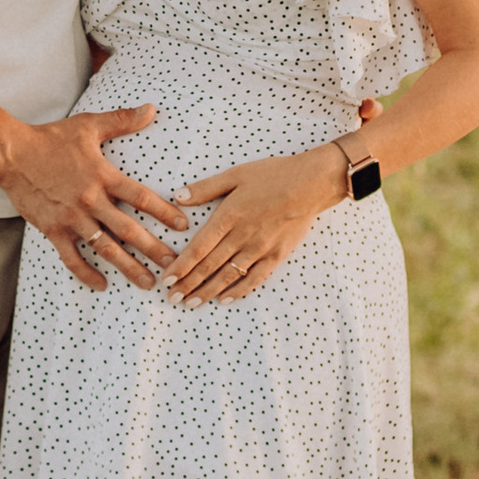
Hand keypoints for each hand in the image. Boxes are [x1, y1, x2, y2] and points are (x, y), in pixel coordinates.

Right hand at [0, 104, 188, 293]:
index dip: (164, 212)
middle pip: (129, 230)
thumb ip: (122, 120)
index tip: (183, 226)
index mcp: (102, 175)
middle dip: (154, 249)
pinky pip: (72, 258)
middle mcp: (90, 200)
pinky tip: (101, 284)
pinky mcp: (53, 230)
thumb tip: (152, 109)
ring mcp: (71, 218)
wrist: (11, 154)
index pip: (141, 197)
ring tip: (147, 283)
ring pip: (105, 248)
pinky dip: (86, 273)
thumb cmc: (50, 138)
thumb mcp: (88, 126)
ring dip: (128, 267)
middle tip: (174, 264)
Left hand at [161, 144, 346, 304]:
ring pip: (228, 276)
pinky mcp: (276, 255)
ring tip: (191, 303)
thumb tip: (178, 196)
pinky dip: (238, 291)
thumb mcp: (236, 175)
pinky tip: (224, 300)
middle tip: (172, 298)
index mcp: (228, 216)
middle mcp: (242, 237)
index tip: (167, 279)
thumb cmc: (273, 175)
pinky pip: (254, 278)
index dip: (181, 266)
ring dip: (207, 291)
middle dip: (188, 284)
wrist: (311, 184)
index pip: (199, 247)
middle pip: (209, 266)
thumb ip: (206, 188)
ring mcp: (260, 249)